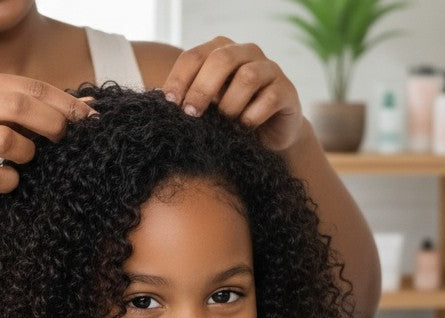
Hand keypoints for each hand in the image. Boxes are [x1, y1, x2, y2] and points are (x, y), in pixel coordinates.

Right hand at [0, 70, 95, 203]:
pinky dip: (10, 181)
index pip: (30, 86)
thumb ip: (28, 107)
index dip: (65, 103)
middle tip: (65, 141)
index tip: (91, 119)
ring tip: (25, 160)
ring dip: (28, 154)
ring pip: (7, 139)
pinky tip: (10, 181)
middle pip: (20, 107)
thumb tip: (87, 106)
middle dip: (52, 124)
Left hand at [162, 37, 302, 151]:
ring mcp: (269, 69)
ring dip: (230, 105)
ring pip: (247, 77)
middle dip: (202, 88)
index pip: (194, 56)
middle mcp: (246, 53)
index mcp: (220, 52)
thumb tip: (158, 101)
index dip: (179, 79)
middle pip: (221, 59)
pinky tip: (244, 129)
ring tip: (225, 124)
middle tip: (191, 114)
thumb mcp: (205, 108)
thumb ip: (187, 100)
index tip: (169, 104)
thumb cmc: (229, 120)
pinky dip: (251, 117)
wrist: (267, 138)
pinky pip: (268, 99)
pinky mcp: (287, 90)